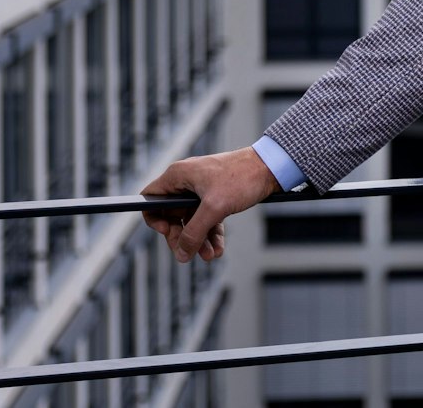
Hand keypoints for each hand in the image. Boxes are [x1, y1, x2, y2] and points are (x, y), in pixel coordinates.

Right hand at [139, 146, 280, 264]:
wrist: (271, 167)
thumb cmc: (242, 177)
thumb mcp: (214, 208)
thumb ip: (194, 232)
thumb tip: (181, 253)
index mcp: (179, 175)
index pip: (151, 198)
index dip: (154, 218)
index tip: (167, 232)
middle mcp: (186, 181)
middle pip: (171, 215)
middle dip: (181, 237)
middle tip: (189, 254)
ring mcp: (201, 189)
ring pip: (191, 220)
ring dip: (199, 240)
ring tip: (210, 255)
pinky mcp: (216, 196)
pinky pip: (207, 219)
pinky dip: (211, 234)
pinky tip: (217, 249)